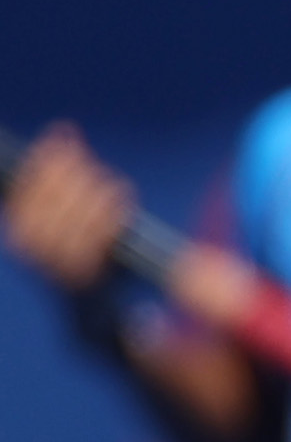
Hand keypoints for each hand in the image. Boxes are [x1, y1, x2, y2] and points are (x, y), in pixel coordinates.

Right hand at [5, 124, 138, 297]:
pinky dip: (112, 211)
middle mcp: (26, 248)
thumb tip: (66, 131)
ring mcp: (53, 266)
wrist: (93, 310)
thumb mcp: (65, 214)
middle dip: (73, 171)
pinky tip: (124, 195)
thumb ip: (62, 178)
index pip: (24, 183)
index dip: (46, 154)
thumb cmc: (82, 253)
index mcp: (16, 230)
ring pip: (72, 214)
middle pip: (48, 195)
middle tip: (94, 162)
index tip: (66, 133)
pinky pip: (95, 236)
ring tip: (112, 182)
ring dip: (95, 192)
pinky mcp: (82, 278)